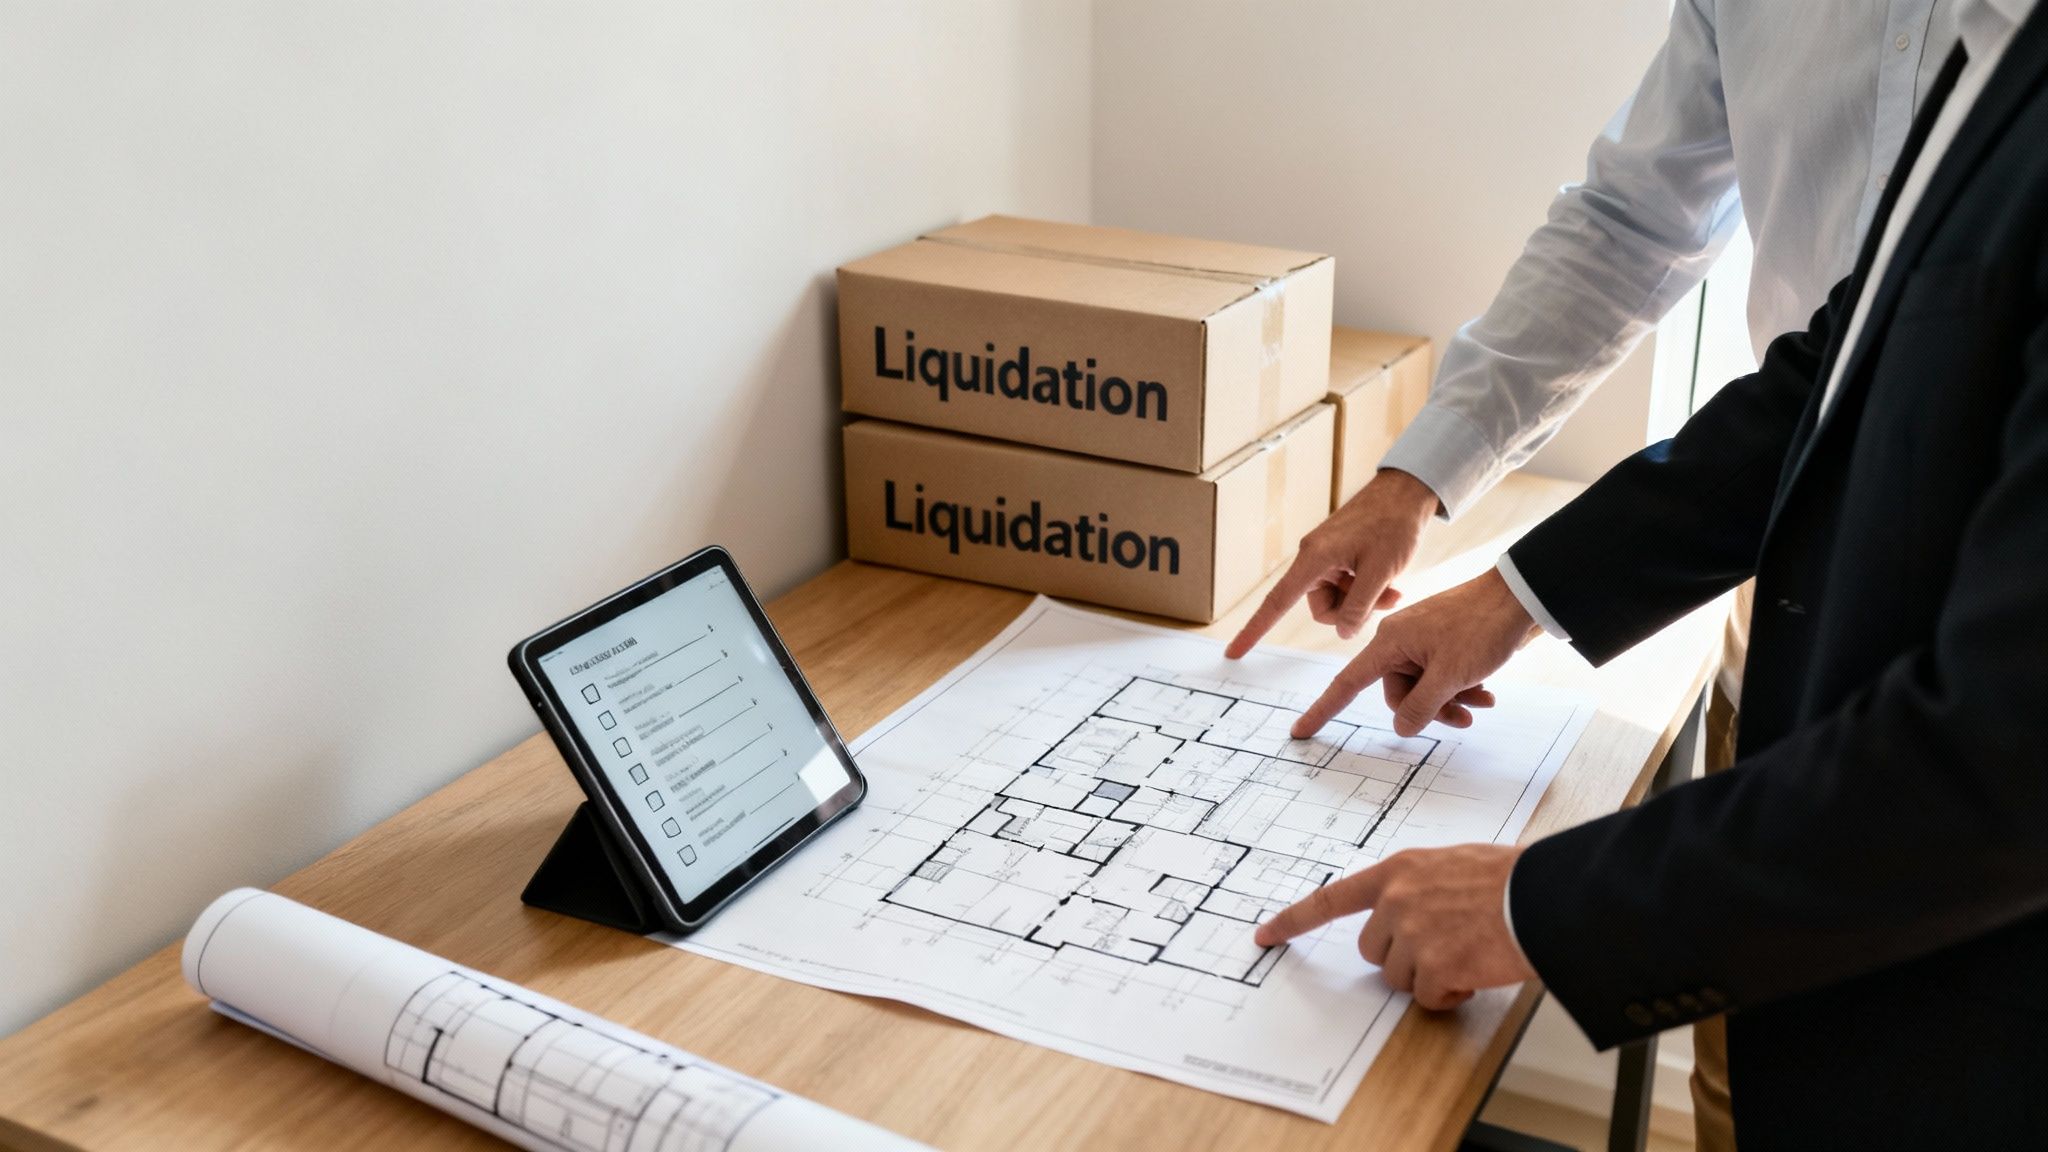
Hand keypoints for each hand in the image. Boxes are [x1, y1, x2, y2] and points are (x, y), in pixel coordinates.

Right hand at [1226, 469, 1441, 657]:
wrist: (1405, 492)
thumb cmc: (1393, 525)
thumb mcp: (1380, 572)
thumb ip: (1358, 607)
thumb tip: (1343, 632)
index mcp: (1314, 559)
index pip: (1276, 602)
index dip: (1254, 630)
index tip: (1234, 651)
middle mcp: (1313, 557)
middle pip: (1321, 607)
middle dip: (1353, 611)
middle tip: (1386, 598)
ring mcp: (1326, 556)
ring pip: (1337, 599)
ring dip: (1363, 600)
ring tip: (1391, 587)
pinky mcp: (1338, 555)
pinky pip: (1344, 585)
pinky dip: (1365, 588)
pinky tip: (1389, 580)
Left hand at [1254, 844, 1535, 1009]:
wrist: (1544, 897)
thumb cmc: (1510, 879)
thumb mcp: (1452, 864)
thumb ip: (1419, 886)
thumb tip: (1406, 914)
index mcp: (1398, 871)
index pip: (1331, 899)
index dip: (1295, 920)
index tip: (1265, 935)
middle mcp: (1396, 901)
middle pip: (1373, 951)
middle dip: (1403, 957)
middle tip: (1444, 947)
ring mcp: (1412, 935)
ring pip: (1399, 977)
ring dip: (1429, 976)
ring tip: (1467, 955)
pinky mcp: (1434, 967)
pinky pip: (1427, 997)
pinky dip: (1450, 995)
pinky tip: (1475, 973)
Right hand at [1291, 567, 1541, 738]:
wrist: (1518, 597)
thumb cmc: (1481, 628)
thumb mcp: (1450, 675)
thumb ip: (1421, 706)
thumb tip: (1402, 727)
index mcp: (1390, 642)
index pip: (1347, 682)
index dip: (1323, 709)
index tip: (1300, 731)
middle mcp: (1399, 640)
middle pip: (1397, 693)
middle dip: (1427, 710)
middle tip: (1462, 718)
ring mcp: (1422, 641)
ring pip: (1422, 687)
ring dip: (1449, 701)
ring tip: (1481, 704)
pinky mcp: (1443, 642)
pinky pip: (1439, 675)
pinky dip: (1458, 688)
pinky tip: (1485, 694)